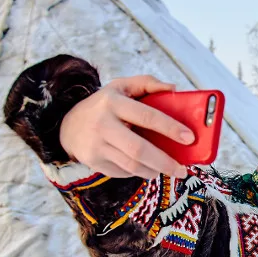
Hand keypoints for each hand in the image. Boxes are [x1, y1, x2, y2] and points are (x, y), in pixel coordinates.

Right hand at [59, 75, 195, 177]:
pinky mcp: (94, 162)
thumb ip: (147, 84)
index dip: (170, 128)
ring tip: (170, 170)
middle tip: (183, 170)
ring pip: (132, 165)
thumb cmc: (105, 104)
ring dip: (155, 171)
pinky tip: (148, 169)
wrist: (68, 124)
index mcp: (113, 102)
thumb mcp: (121, 87)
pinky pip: (123, 172)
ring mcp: (97, 145)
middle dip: (165, 162)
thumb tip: (174, 89)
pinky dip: (139, 172)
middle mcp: (103, 124)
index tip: (189, 138)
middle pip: (139, 149)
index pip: (146, 116)